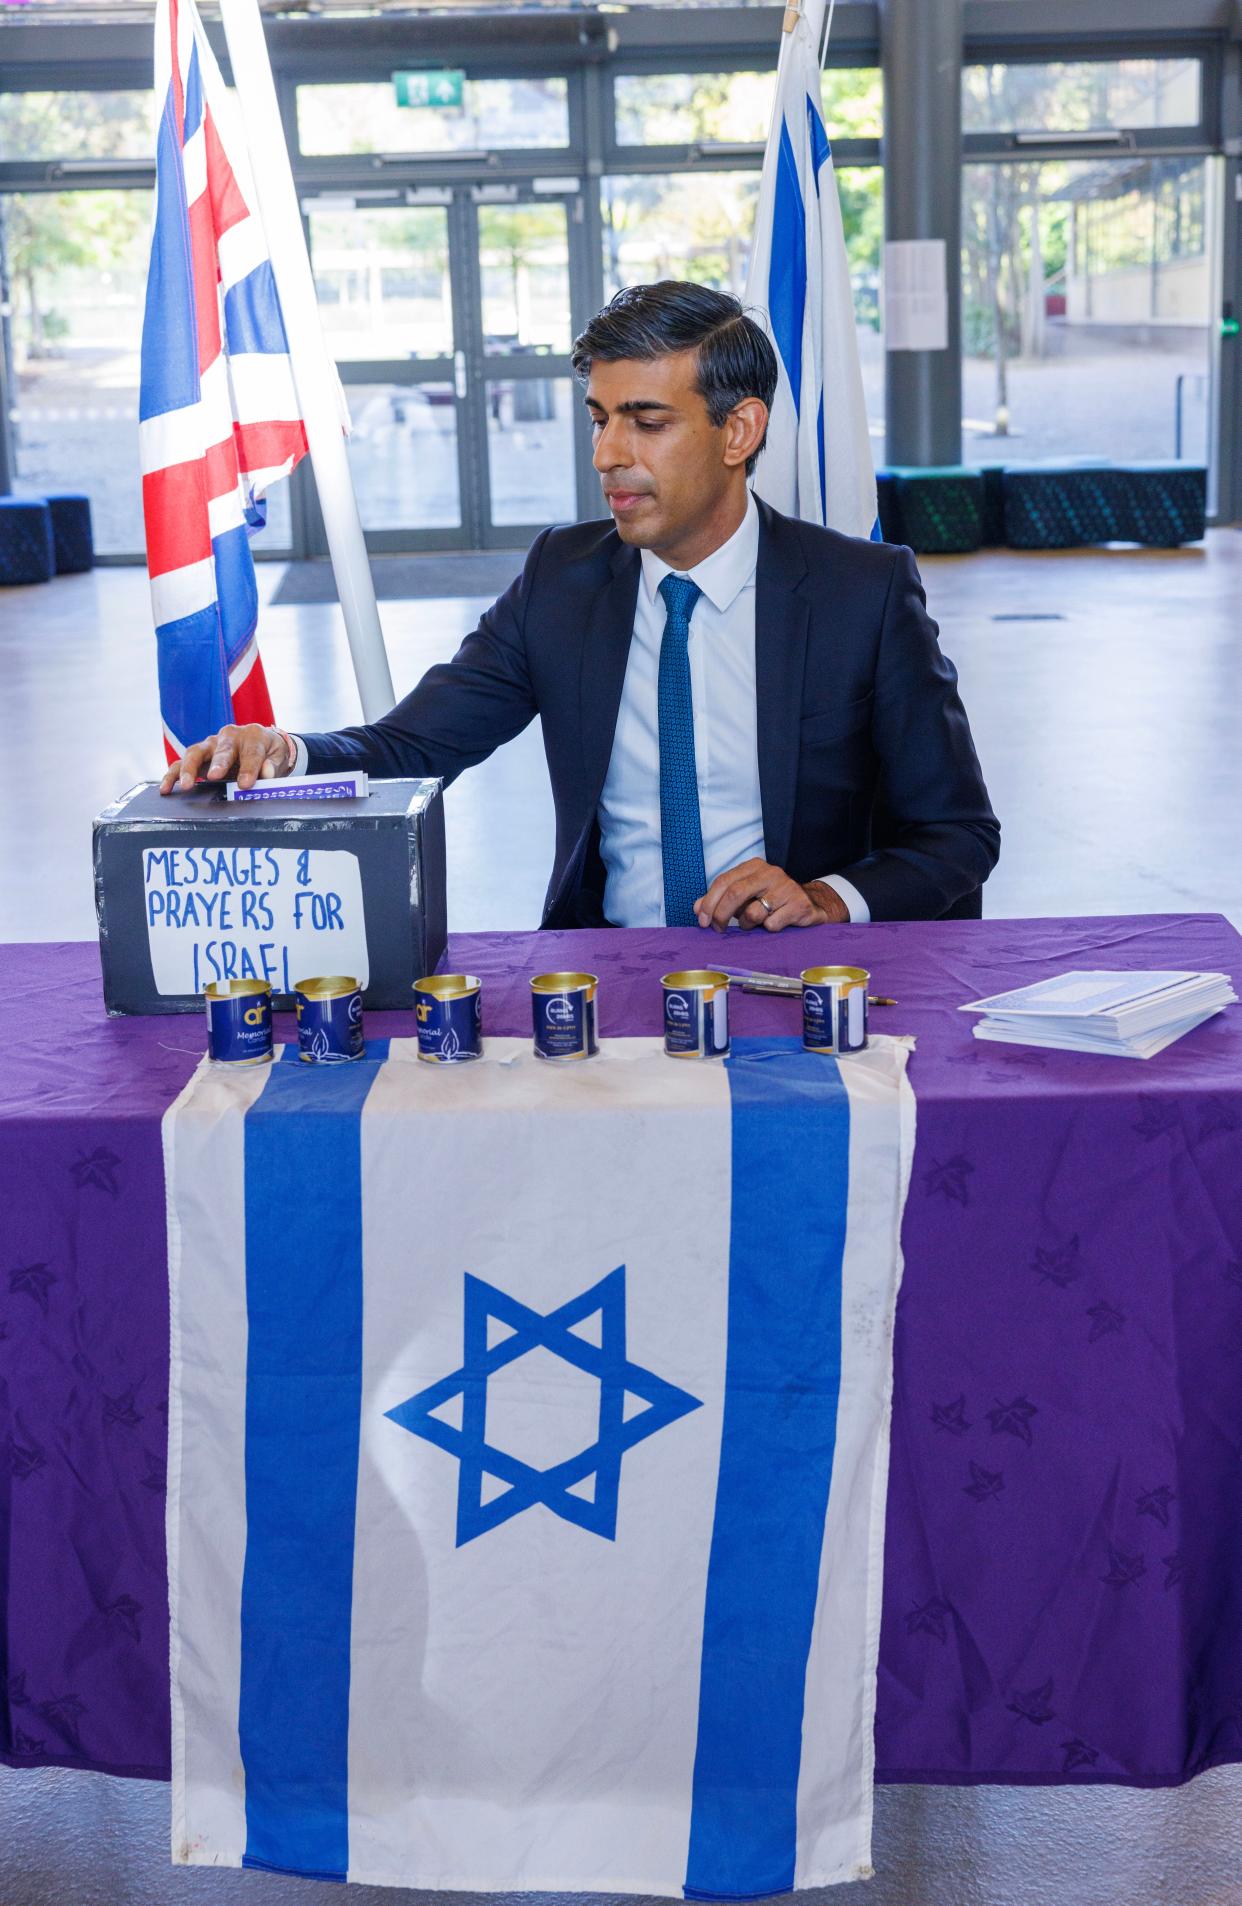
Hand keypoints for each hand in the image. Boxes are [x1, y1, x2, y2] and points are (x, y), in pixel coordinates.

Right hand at [159, 724, 293, 794]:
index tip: (245, 784)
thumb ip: (272, 766)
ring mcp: (211, 745)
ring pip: (195, 752)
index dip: (249, 768)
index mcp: (252, 736)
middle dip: (218, 763)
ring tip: (185, 785)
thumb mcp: (278, 757)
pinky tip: (167, 788)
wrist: (262, 746)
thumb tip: (266, 772)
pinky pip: (181, 763)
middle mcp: (229, 736)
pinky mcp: (199, 756)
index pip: (251, 752)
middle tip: (214, 777)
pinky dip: (173, 775)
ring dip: (189, 769)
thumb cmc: (269, 753)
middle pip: (221, 749)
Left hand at [693, 860, 849, 932]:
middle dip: (721, 915)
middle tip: (718, 929)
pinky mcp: (798, 905)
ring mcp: (786, 888)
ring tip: (756, 923)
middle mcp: (770, 873)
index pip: (724, 881)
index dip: (709, 902)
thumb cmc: (771, 900)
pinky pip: (772, 924)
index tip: (702, 920)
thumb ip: (720, 900)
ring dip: (748, 925)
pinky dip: (769, 928)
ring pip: (753, 913)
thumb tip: (697, 909)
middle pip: (735, 893)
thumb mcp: (745, 897)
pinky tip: (776, 923)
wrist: (810, 904)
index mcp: (754, 867)